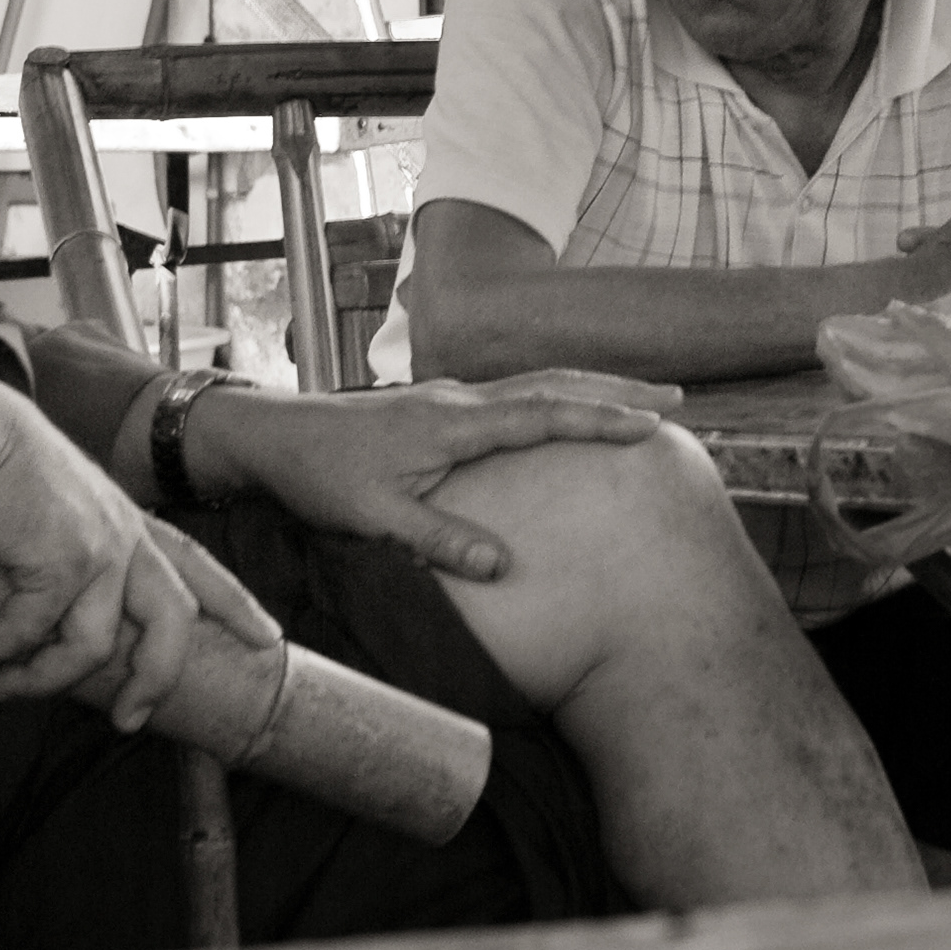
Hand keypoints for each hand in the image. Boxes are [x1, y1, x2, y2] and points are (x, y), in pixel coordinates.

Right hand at [0, 391, 279, 726]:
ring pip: (95, 648)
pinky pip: (30, 636)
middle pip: (175, 618)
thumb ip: (60, 546)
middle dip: (159, 676)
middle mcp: (124, 533)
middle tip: (128, 720)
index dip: (234, 602)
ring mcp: (101, 547)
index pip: (196, 563)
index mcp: (125, 519)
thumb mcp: (45, 506)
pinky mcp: (63, 561)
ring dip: (40, 681)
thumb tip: (39, 607)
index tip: (268, 638)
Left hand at [190, 372, 680, 580]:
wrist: (274, 436)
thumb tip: (504, 566)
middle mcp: (461, 400)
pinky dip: (559, 393)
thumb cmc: (321, 477)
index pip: (544, 415)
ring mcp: (452, 396)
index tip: (652, 424)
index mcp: (454, 423)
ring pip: (538, 383)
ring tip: (641, 397)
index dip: (600, 418)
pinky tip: (570, 407)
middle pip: (555, 385)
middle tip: (676, 396)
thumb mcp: (375, 521)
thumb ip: (440, 542)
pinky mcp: (442, 404)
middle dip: (617, 390)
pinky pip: (517, 392)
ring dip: (592, 387)